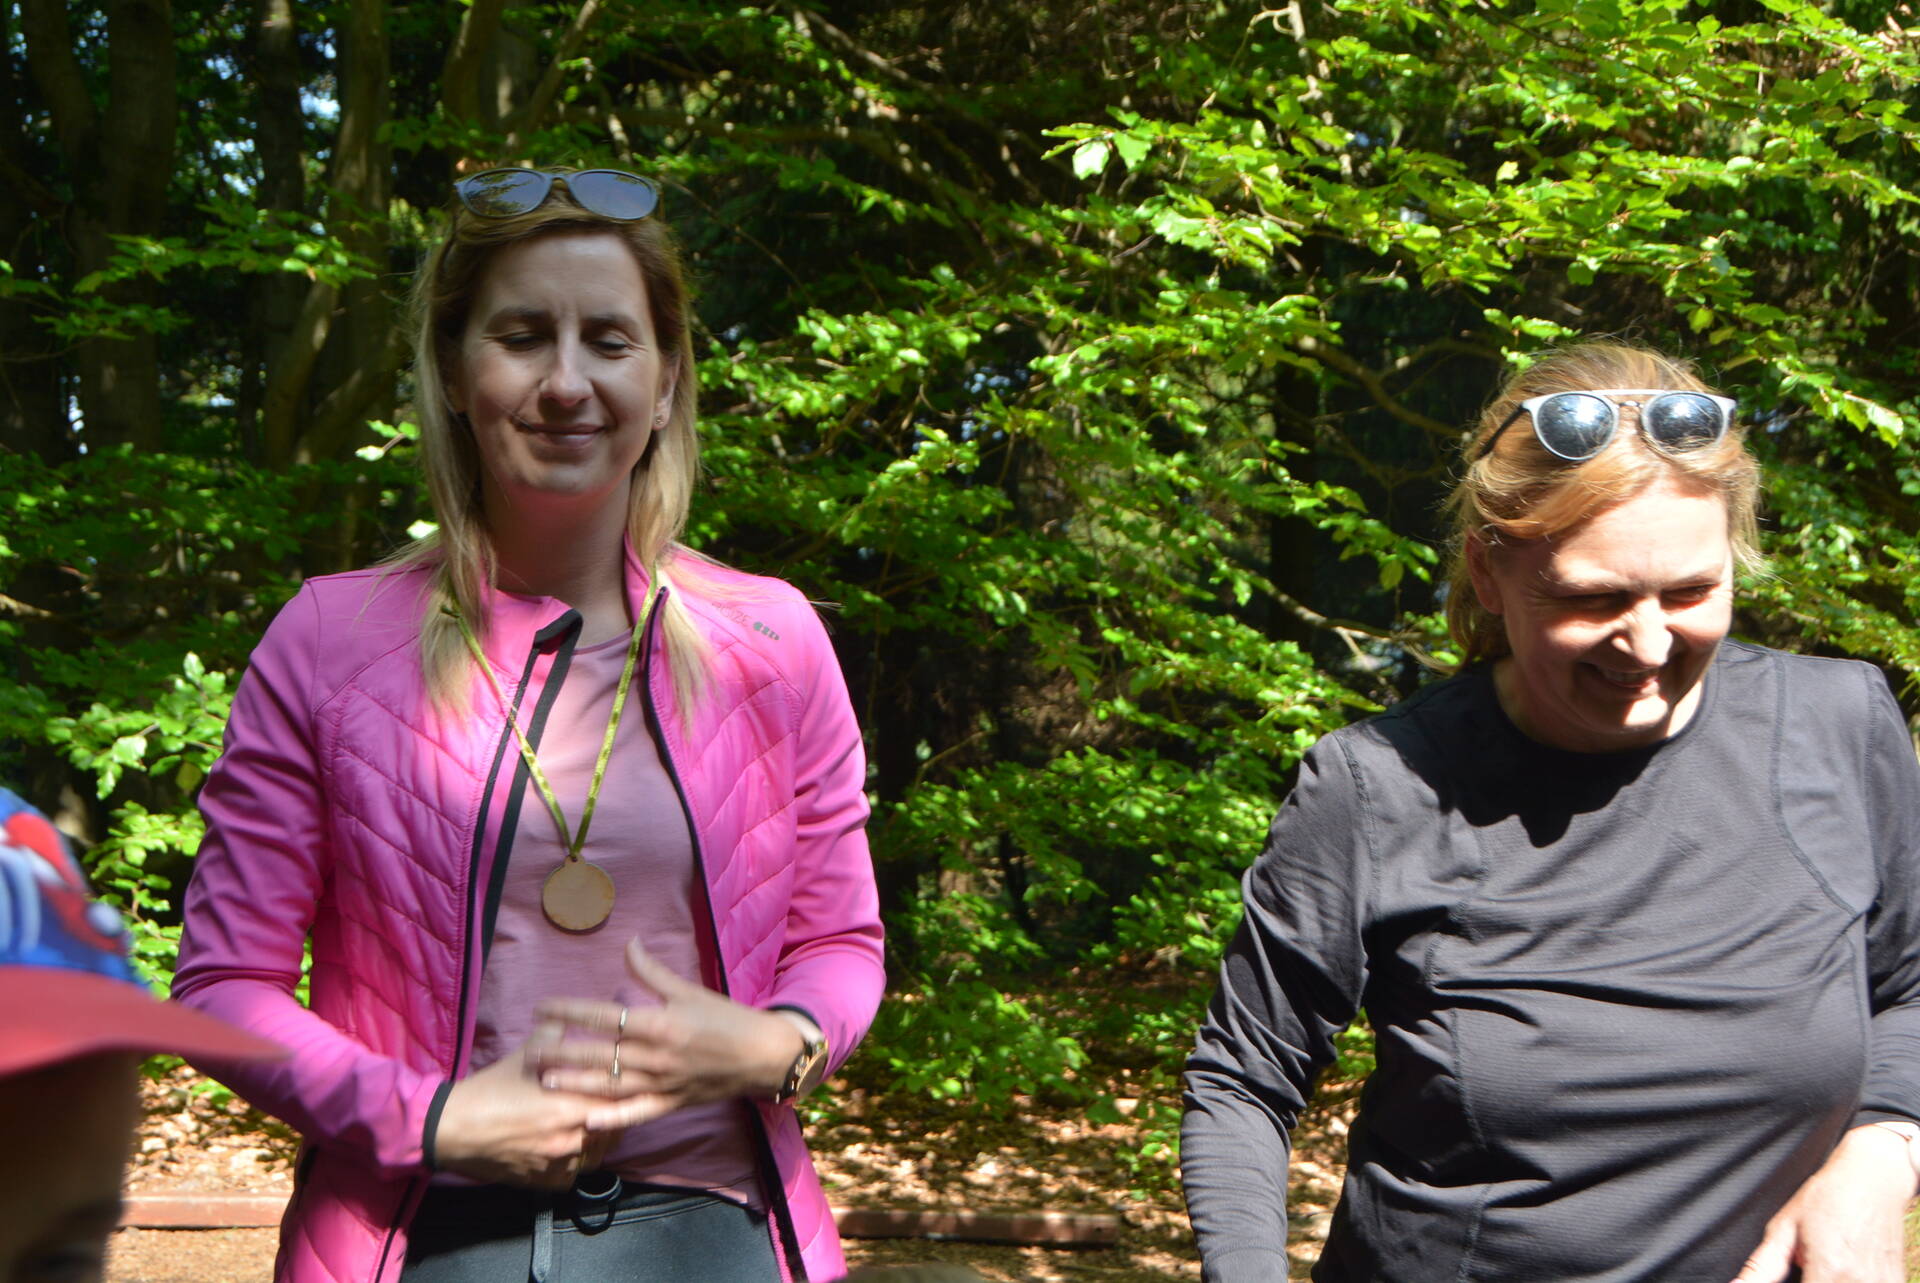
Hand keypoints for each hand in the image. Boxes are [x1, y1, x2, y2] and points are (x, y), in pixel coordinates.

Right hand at [431, 1038, 614, 1189]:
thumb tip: (574, 1018)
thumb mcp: (526, 1054)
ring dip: (597, 1142)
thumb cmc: (493, 1088)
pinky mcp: (542, 1182)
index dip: (626, 1092)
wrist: (453, 1128)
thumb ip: (556, 1034)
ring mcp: (557, 1165)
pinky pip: (571, 1177)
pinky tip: (568, 1150)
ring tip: (591, 1125)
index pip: (619, 1103)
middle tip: (610, 1103)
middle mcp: (570, 1140)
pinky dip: (573, 1164)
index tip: (627, 1083)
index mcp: (571, 1108)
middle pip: (613, 1130)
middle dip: (614, 1116)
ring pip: (595, 1156)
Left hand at [530, 937, 804, 1130]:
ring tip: (544, 1081)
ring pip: (611, 1086)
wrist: (760, 1055)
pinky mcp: (670, 1104)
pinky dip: (613, 1119)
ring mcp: (663, 1084)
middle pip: (601, 1054)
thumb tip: (628, 943)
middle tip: (528, 1050)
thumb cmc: (725, 1019)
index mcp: (661, 1023)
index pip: (606, 1016)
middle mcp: (658, 1056)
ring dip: (576, 1084)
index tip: (543, 1008)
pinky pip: (637, 1114)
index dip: (571, 1011)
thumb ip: (652, 971)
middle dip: (562, 1051)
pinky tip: (586, 1121)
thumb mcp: (689, 991)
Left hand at [1733, 1125, 1916, 1282]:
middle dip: (1808, 1280)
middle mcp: (1859, 1281)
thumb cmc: (1828, 1195)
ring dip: (1826, 1279)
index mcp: (1831, 1270)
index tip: (1791, 1276)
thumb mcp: (1784, 1228)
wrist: (1872, 1177)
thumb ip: (1762, 1266)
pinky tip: (1841, 1265)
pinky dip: (1847, 1281)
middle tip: (1806, 1265)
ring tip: (1823, 1261)